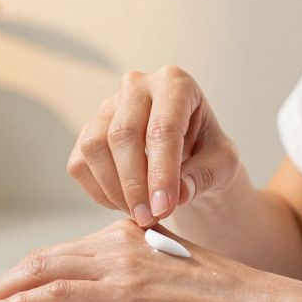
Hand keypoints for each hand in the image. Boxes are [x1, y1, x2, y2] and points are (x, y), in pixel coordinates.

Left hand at [0, 220, 301, 301]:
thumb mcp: (177, 285)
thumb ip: (147, 285)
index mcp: (132, 238)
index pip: (65, 254)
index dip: (29, 274)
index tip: (5, 295)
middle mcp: (120, 242)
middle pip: (43, 259)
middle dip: (2, 284)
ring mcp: (120, 266)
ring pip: (40, 272)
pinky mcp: (123, 294)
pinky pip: (55, 296)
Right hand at [67, 66, 240, 226]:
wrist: (190, 154)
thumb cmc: (208, 153)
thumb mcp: (222, 164)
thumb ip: (202, 176)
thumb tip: (175, 195)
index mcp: (174, 84)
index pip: (162, 127)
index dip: (161, 171)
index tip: (163, 207)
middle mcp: (136, 86)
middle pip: (122, 134)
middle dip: (134, 184)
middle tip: (148, 218)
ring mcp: (107, 107)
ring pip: (94, 147)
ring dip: (114, 189)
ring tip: (140, 212)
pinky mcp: (88, 130)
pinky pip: (80, 163)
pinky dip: (98, 191)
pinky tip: (124, 204)